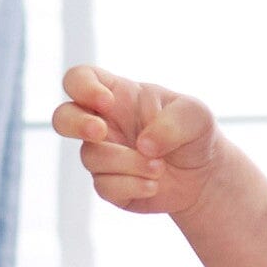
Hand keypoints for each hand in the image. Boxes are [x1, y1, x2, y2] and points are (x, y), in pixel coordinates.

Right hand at [52, 64, 222, 219]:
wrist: (204, 176)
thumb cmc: (194, 134)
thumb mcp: (196, 116)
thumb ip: (172, 122)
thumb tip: (143, 145)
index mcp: (115, 95)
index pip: (78, 79)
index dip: (82, 87)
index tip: (106, 101)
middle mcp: (102, 123)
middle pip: (62, 118)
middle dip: (76, 124)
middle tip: (101, 131)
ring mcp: (103, 155)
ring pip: (91, 157)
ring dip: (128, 163)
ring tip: (159, 167)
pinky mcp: (109, 185)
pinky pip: (105, 187)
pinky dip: (132, 186)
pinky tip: (154, 185)